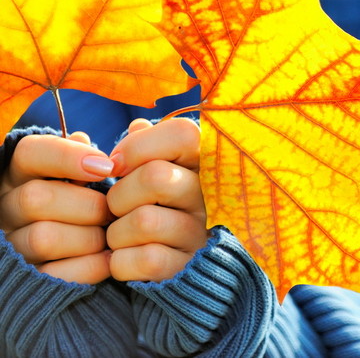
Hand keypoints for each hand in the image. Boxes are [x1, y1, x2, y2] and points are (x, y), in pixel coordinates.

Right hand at [0, 132, 113, 283]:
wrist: (90, 251)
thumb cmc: (91, 200)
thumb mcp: (87, 175)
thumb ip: (87, 156)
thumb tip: (82, 138)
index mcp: (20, 174)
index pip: (30, 153)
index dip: (68, 157)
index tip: (107, 167)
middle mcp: (7, 207)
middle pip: (35, 198)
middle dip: (88, 205)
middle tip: (114, 210)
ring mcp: (14, 245)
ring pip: (43, 238)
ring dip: (90, 237)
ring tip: (111, 235)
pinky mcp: (30, 279)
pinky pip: (57, 274)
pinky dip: (91, 266)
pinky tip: (109, 258)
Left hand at [106, 118, 206, 281]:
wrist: (172, 266)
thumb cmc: (155, 206)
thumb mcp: (153, 169)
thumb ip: (145, 145)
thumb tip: (136, 126)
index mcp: (205, 163)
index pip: (183, 134)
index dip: (138, 146)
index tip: (116, 165)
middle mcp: (211, 195)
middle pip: (155, 176)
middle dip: (119, 194)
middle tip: (115, 207)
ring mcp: (202, 232)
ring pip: (144, 221)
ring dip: (116, 232)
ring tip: (120, 236)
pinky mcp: (189, 267)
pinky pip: (146, 259)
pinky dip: (122, 262)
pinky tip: (125, 259)